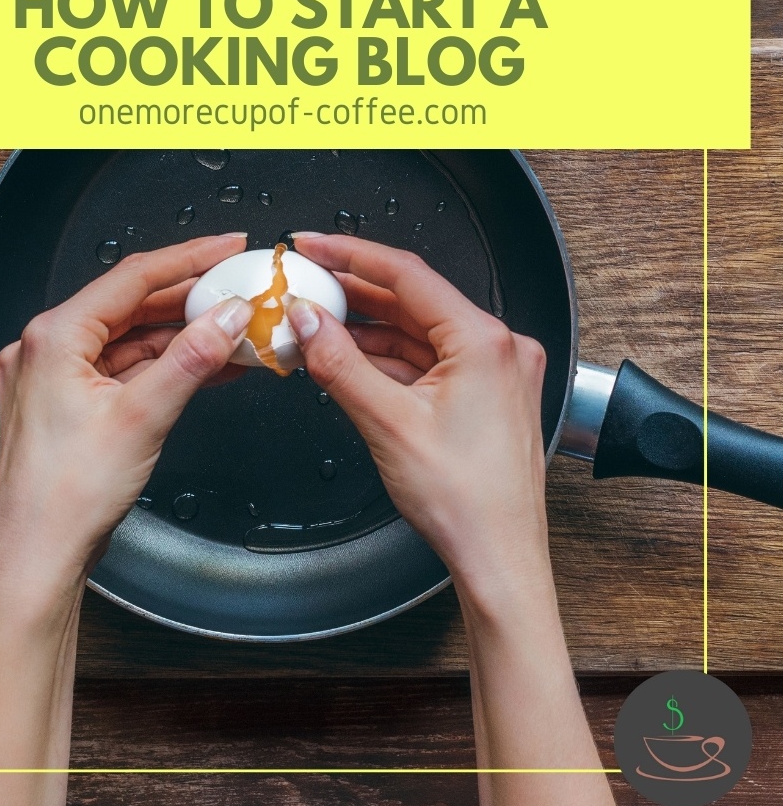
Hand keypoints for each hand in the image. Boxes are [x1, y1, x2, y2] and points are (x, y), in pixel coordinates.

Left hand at [0, 234, 252, 594]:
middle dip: (191, 299)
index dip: (189, 258)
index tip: (228, 247)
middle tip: (239, 287)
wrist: (38, 559)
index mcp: (54, 336)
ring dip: (182, 335)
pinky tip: (207, 364)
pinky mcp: (67, 404)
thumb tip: (227, 318)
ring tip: (235, 329)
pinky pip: (123, 368)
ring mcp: (54, 377)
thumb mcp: (143, 417)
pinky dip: (164, 365)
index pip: (133, 277)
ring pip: (130, 338)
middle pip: (132, 305)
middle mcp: (47, 348)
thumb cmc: (65, 498)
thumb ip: (191, 359)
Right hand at [289, 233, 549, 615]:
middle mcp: (499, 347)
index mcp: (485, 341)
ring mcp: (495, 371)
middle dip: (353, 292)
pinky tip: (349, 357)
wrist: (500, 561)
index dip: (350, 254)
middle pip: (412, 300)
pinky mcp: (486, 395)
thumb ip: (340, 362)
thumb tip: (307, 319)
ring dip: (367, 327)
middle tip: (305, 280)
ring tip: (316, 321)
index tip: (313, 245)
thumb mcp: (387, 423)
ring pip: (418, 331)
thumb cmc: (467, 504)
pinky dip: (387, 357)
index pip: (406, 274)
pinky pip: (428, 359)